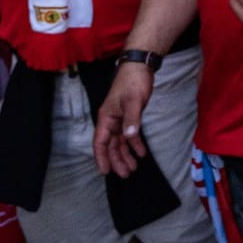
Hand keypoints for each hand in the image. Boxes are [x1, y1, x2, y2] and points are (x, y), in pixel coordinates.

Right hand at [93, 61, 154, 176]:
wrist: (140, 67)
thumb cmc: (133, 82)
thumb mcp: (133, 101)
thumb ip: (132, 119)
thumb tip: (129, 137)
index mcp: (106, 118)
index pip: (100, 142)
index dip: (102, 158)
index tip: (105, 172)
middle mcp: (110, 121)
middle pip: (111, 145)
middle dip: (117, 160)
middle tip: (125, 174)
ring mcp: (120, 119)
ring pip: (120, 142)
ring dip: (126, 155)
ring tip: (133, 168)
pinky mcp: (130, 116)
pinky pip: (130, 134)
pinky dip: (135, 144)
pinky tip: (141, 153)